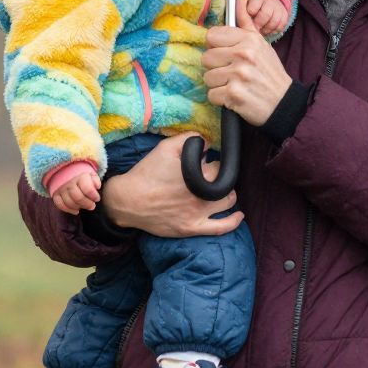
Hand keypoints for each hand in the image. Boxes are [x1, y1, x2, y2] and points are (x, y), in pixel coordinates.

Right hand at [52, 167, 100, 212]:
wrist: (69, 173)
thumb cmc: (84, 178)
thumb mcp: (92, 176)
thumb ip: (96, 180)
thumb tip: (97, 186)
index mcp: (80, 177)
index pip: (87, 189)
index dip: (93, 196)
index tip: (97, 198)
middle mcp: (69, 182)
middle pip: (78, 197)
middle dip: (87, 204)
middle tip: (92, 206)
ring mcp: (61, 189)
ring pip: (69, 202)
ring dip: (78, 207)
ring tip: (84, 206)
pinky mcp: (56, 194)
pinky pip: (60, 204)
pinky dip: (68, 209)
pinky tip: (76, 210)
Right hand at [102, 133, 243, 236]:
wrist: (128, 200)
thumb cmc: (147, 173)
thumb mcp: (166, 147)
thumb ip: (190, 139)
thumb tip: (208, 143)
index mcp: (199, 175)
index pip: (220, 166)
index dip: (213, 162)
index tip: (204, 162)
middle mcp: (204, 195)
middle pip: (226, 183)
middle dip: (220, 177)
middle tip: (207, 176)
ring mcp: (200, 214)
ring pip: (228, 202)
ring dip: (227, 194)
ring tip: (219, 189)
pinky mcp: (193, 228)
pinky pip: (221, 227)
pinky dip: (233, 221)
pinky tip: (239, 214)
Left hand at [203, 0, 292, 124]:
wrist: (283, 103)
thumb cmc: (269, 73)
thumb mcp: (261, 44)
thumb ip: (246, 22)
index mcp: (249, 40)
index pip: (212, 36)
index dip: (216, 47)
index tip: (226, 54)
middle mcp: (243, 55)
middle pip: (206, 58)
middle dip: (216, 67)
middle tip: (232, 73)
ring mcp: (238, 76)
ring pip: (208, 77)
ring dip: (218, 84)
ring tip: (234, 85)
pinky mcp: (233, 95)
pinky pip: (212, 95)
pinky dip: (221, 100)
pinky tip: (234, 97)